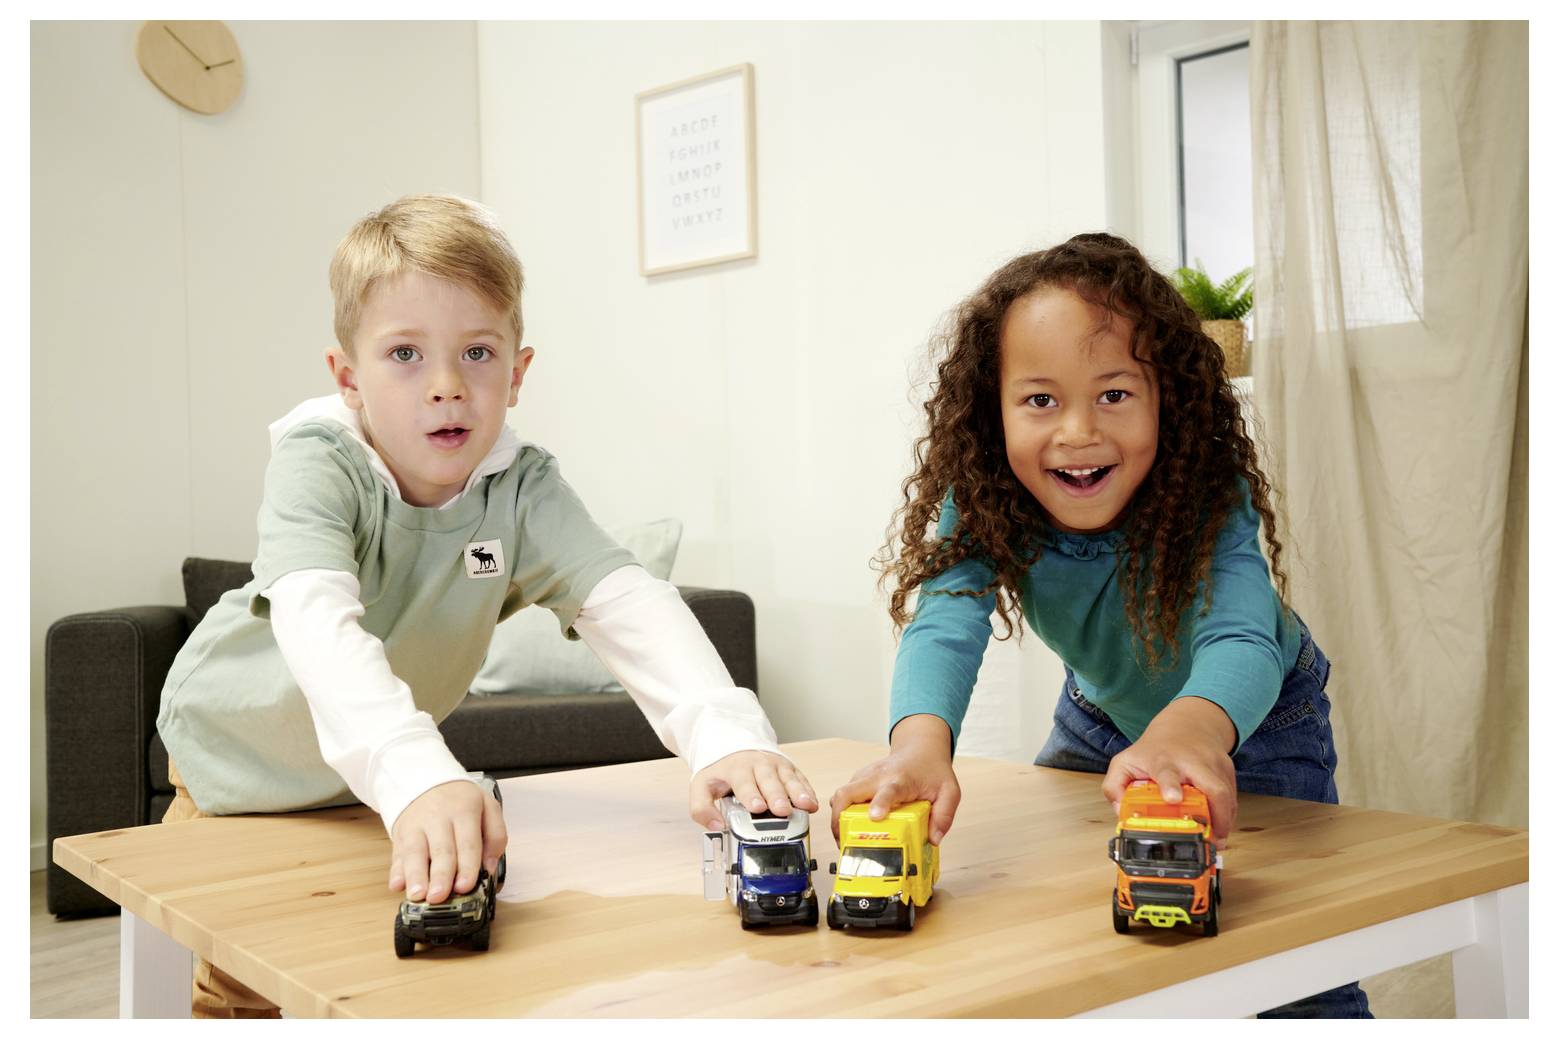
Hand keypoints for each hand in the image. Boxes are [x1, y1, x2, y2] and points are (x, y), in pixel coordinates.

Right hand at [389, 780, 507, 903]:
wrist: (426, 779)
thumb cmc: (459, 800)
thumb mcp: (487, 807)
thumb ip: (495, 836)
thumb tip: (489, 867)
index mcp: (464, 811)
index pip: (468, 842)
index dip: (467, 866)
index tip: (464, 886)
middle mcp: (438, 818)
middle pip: (441, 849)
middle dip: (440, 875)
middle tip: (439, 896)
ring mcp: (416, 825)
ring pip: (415, 852)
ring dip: (415, 875)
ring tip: (417, 895)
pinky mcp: (401, 833)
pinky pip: (397, 852)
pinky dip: (395, 870)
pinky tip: (397, 884)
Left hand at [690, 750, 819, 829]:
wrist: (735, 748)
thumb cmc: (722, 772)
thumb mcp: (702, 787)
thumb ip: (702, 809)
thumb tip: (716, 826)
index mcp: (737, 769)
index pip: (744, 783)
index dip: (751, 795)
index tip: (757, 807)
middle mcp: (759, 765)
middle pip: (769, 781)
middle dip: (777, 796)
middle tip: (782, 810)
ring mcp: (776, 766)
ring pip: (789, 779)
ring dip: (798, 792)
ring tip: (806, 805)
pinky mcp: (789, 769)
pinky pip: (800, 779)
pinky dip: (808, 791)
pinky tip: (813, 803)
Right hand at [828, 714, 960, 845]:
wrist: (921, 748)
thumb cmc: (933, 770)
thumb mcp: (949, 792)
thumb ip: (944, 815)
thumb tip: (933, 839)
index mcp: (901, 780)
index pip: (888, 791)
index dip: (880, 803)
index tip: (875, 816)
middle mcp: (879, 777)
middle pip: (848, 793)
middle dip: (840, 818)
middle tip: (843, 841)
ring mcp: (866, 777)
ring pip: (841, 794)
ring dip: (837, 817)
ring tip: (842, 839)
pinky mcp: (860, 779)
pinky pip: (844, 795)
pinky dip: (841, 812)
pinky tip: (848, 828)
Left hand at [1101, 696, 1237, 846]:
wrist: (1186, 725)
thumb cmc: (1155, 749)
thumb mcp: (1126, 762)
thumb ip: (1114, 787)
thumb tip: (1121, 813)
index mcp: (1164, 761)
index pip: (1167, 772)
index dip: (1170, 786)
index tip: (1173, 798)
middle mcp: (1193, 762)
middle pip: (1212, 787)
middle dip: (1216, 814)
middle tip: (1212, 838)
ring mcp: (1213, 765)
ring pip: (1227, 796)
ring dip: (1224, 822)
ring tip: (1216, 840)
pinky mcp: (1228, 770)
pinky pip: (1233, 798)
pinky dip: (1229, 816)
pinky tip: (1221, 826)